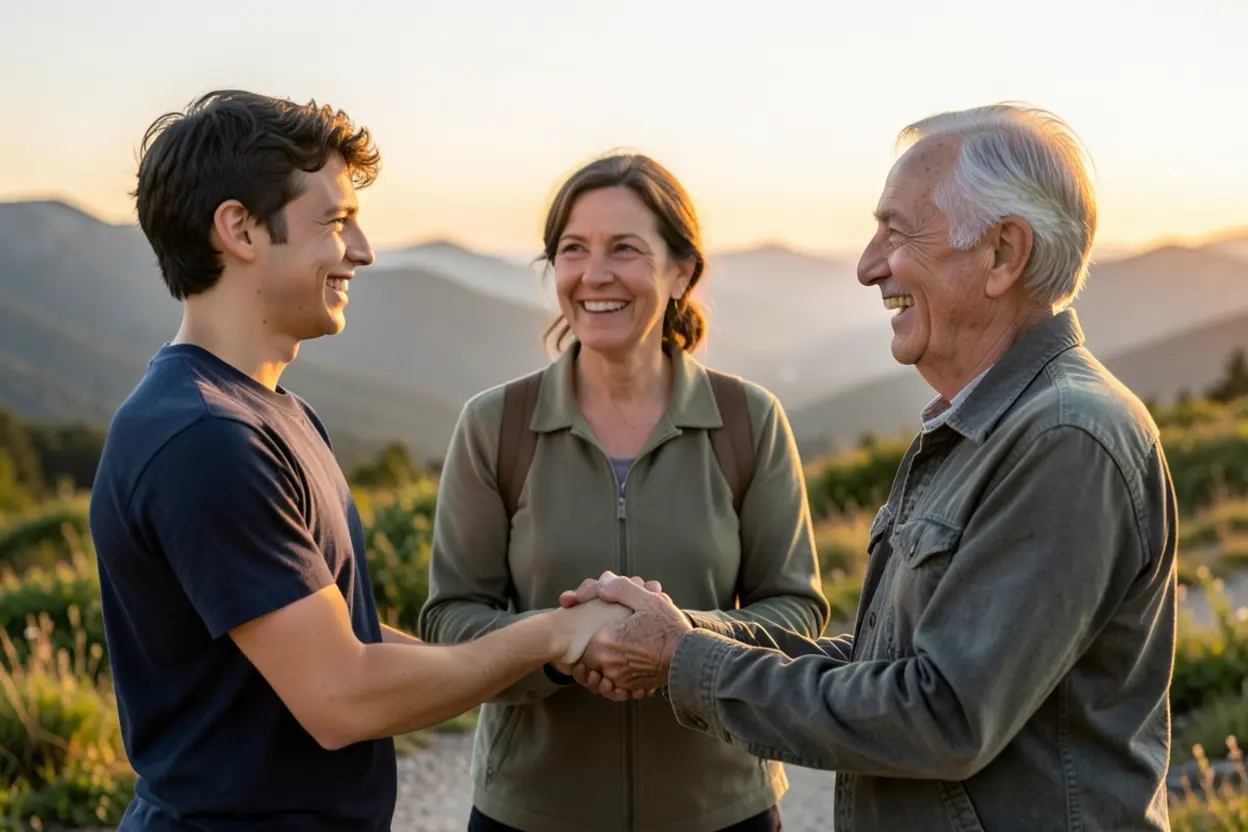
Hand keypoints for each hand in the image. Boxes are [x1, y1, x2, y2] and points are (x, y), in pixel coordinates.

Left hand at [555, 572, 666, 700]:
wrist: (690, 658)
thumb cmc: (669, 629)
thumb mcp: (647, 600)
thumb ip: (621, 589)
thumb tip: (603, 582)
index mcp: (605, 641)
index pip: (583, 640)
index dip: (589, 633)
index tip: (600, 628)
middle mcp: (608, 664)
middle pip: (590, 659)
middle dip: (596, 650)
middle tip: (610, 639)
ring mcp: (619, 679)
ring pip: (601, 673)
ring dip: (606, 665)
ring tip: (620, 652)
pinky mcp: (631, 688)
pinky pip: (615, 684)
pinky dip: (619, 677)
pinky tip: (630, 665)